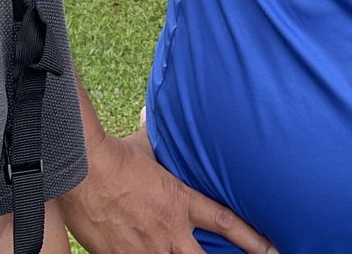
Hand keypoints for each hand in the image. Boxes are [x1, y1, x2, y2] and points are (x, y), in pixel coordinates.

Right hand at [61, 120, 273, 253]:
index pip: (225, 222)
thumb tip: (152, 112)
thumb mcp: (143, 146)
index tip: (269, 248)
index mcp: (180, 202)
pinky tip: (136, 252)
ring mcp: (145, 250)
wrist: (82, 171)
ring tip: (171, 253)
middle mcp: (169, 232)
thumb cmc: (114, 156)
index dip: (250, 238)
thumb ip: (156, 136)